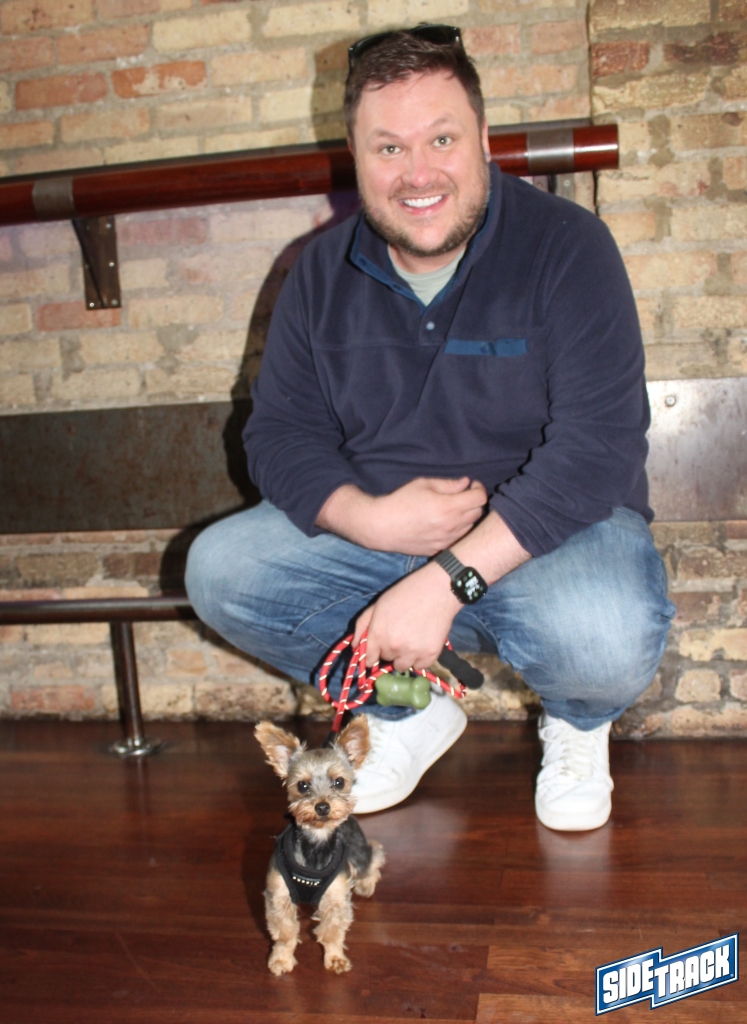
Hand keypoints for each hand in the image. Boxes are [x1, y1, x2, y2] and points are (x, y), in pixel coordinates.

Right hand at [317, 477, 486, 554]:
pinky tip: (445, 524)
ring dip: (467, 517)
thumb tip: (466, 484)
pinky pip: (457, 540)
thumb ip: (448, 484)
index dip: (478, 489)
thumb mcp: (423, 484)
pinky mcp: (439, 549)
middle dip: (473, 502)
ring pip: (470, 528)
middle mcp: (451, 526)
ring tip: (453, 510)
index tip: (471, 485)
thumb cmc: (400, 501)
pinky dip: (458, 531)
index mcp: (448, 507)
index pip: (479, 498)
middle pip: (478, 513)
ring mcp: (446, 540)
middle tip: (462, 496)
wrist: (382, 526)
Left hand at [353, 561, 461, 671]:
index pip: (369, 660)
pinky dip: (420, 658)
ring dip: (404, 657)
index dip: (373, 655)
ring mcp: (412, 653)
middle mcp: (393, 648)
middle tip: (399, 635)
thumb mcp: (377, 605)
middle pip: (387, 660)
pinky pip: (420, 666)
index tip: (377, 652)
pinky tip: (422, 643)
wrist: (437, 590)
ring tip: (411, 640)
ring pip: (402, 666)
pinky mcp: (430, 656)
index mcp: (378, 635)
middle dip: (390, 651)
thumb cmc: (405, 593)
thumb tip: (355, 646)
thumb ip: (362, 626)